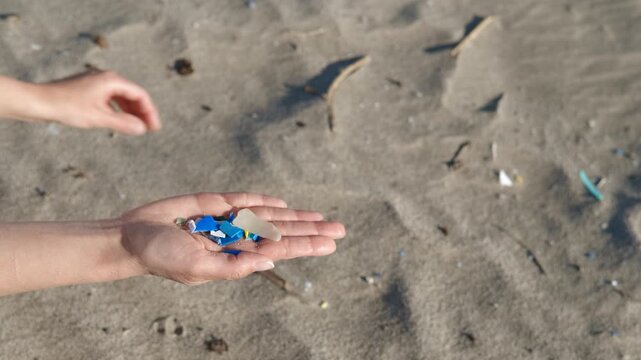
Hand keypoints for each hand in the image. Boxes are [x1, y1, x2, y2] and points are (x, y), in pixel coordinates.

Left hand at [41, 71, 160, 134]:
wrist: (38, 101)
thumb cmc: (67, 108)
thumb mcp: (99, 118)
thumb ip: (123, 124)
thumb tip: (142, 129)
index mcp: (112, 80)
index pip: (140, 95)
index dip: (150, 112)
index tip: (155, 128)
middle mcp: (106, 78)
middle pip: (132, 94)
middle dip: (142, 112)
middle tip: (150, 129)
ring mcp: (96, 83)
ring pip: (121, 97)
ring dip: (131, 112)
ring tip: (137, 127)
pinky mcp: (88, 89)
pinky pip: (110, 99)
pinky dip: (118, 110)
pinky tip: (119, 121)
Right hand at [120, 193, 345, 284]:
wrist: (132, 236)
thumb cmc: (161, 256)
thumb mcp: (197, 269)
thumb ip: (233, 267)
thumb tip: (270, 261)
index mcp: (235, 256)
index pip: (278, 248)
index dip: (305, 244)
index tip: (330, 243)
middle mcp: (236, 238)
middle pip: (281, 231)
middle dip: (310, 230)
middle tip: (340, 229)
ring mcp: (227, 219)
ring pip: (269, 216)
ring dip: (295, 216)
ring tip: (321, 218)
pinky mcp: (214, 203)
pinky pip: (244, 200)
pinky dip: (263, 201)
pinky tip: (282, 204)